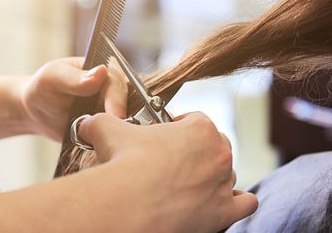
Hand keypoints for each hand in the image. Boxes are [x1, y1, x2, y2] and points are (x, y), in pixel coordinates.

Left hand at [19, 57, 127, 140]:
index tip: (116, 116)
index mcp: (104, 69)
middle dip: (121, 118)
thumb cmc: (42, 88)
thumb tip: (101, 72)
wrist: (36, 112)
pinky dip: (114, 141)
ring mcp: (114, 108)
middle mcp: (114, 88)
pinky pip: (119, 134)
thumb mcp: (53, 78)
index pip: (118, 83)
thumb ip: (74, 77)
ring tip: (110, 142)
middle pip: (128, 103)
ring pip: (127, 120)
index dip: (118, 100)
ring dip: (119, 131)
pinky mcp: (111, 126)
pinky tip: (105, 146)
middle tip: (114, 135)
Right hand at [78, 112, 257, 232]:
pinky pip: (244, 203)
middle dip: (198, 151)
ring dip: (212, 177)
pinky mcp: (223, 212)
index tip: (166, 136)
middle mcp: (218, 153)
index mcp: (200, 128)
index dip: (180, 127)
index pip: (197, 120)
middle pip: (216, 146)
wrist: (129, 204)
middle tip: (174, 161)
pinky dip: (235, 202)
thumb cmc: (125, 163)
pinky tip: (218, 201)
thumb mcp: (108, 130)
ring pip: (227, 175)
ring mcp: (223, 183)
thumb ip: (102, 121)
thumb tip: (87, 123)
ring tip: (188, 185)